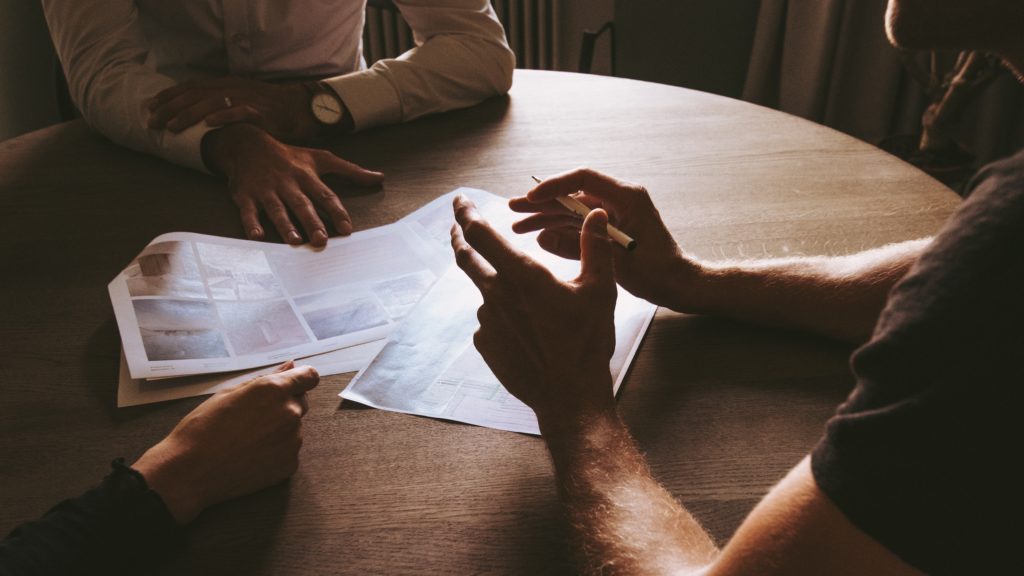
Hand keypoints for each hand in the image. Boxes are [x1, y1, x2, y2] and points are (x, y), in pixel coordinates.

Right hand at [132, 361, 318, 523]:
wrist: (191, 472)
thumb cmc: (204, 428)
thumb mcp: (230, 393)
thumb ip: (267, 378)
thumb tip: (290, 365)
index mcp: (274, 390)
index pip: (309, 376)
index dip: (301, 378)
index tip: (292, 383)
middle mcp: (290, 413)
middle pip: (301, 401)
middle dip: (285, 404)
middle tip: (254, 417)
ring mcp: (292, 441)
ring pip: (294, 428)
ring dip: (279, 429)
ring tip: (247, 439)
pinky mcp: (290, 464)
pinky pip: (289, 451)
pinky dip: (276, 451)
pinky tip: (251, 455)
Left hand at [147, 76, 319, 140]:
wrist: (298, 109)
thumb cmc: (268, 109)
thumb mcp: (238, 101)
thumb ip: (218, 105)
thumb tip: (193, 117)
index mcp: (224, 85)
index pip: (190, 87)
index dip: (168, 96)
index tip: (149, 106)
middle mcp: (231, 88)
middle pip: (194, 95)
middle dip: (170, 108)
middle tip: (152, 122)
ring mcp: (245, 99)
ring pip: (211, 102)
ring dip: (189, 114)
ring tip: (173, 127)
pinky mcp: (260, 112)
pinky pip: (239, 112)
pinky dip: (223, 116)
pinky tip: (208, 123)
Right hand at [202, 124, 383, 245]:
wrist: (247, 144)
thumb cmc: (289, 156)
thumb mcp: (321, 158)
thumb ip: (350, 171)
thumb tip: (380, 177)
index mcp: (306, 176)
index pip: (325, 196)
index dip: (336, 212)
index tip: (347, 229)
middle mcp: (287, 183)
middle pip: (302, 204)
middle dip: (312, 222)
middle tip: (321, 240)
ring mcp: (266, 190)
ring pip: (277, 209)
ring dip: (285, 225)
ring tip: (294, 241)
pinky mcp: (245, 195)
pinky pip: (248, 211)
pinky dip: (251, 223)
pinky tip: (256, 236)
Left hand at [450, 195, 617, 429]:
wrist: (570, 396)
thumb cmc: (587, 343)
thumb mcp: (599, 290)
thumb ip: (595, 247)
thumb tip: (595, 213)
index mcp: (523, 275)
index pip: (481, 234)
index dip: (466, 214)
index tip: (459, 200)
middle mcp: (497, 295)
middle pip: (467, 258)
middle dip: (459, 237)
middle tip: (456, 225)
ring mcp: (487, 321)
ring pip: (486, 292)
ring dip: (498, 287)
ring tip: (534, 308)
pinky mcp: (485, 344)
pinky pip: (490, 321)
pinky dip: (503, 316)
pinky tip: (528, 332)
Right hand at [510, 168, 702, 311]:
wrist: (678, 284)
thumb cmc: (658, 271)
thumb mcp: (617, 260)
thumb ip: (579, 246)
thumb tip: (543, 236)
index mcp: (627, 197)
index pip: (584, 179)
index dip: (554, 186)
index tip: (531, 198)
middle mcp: (619, 199)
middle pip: (573, 194)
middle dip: (542, 202)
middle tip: (513, 208)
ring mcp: (613, 213)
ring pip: (572, 210)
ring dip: (546, 217)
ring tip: (518, 225)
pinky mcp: (609, 228)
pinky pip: (579, 224)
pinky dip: (559, 229)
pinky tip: (538, 236)